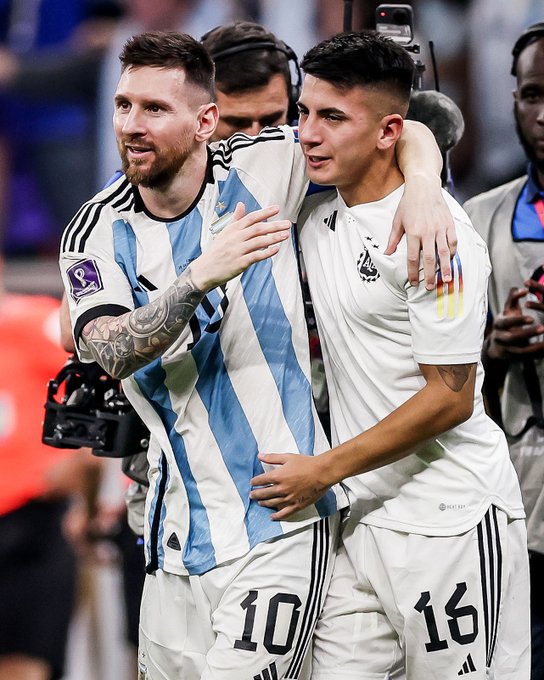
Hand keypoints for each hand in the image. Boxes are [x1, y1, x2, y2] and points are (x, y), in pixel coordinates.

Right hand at [190, 202, 290, 290]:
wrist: (204, 270)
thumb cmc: (216, 252)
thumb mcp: (224, 233)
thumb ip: (235, 219)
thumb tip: (241, 204)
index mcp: (232, 229)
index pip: (251, 218)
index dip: (264, 212)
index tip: (277, 209)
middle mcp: (235, 238)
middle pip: (257, 228)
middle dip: (274, 225)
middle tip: (287, 223)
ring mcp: (237, 251)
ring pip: (258, 241)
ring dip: (274, 238)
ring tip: (286, 235)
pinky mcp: (239, 263)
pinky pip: (255, 256)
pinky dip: (266, 252)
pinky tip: (276, 249)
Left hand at [250, 453, 330, 519]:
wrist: (322, 472)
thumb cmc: (306, 463)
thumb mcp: (288, 457)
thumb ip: (272, 458)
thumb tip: (260, 456)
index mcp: (277, 476)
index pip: (260, 480)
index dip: (254, 482)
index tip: (252, 483)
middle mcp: (281, 489)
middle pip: (263, 493)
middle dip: (256, 494)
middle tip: (252, 495)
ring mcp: (288, 498)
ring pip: (272, 503)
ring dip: (264, 503)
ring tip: (260, 503)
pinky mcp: (296, 505)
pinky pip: (284, 513)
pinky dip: (277, 516)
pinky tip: (272, 516)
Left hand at [385, 174, 456, 289]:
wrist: (423, 186)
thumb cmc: (408, 204)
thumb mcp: (397, 221)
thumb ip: (393, 239)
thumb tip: (386, 254)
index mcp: (413, 232)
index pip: (413, 258)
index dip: (413, 272)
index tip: (414, 282)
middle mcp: (427, 232)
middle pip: (429, 259)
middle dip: (430, 276)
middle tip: (431, 288)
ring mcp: (440, 228)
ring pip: (444, 252)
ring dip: (445, 267)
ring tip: (446, 280)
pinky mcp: (449, 223)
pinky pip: (453, 241)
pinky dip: (452, 252)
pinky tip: (451, 261)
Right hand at [487, 286, 543, 359]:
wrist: (496, 346)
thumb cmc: (505, 323)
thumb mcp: (506, 311)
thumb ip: (513, 299)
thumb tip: (521, 288)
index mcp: (499, 324)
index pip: (506, 323)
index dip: (518, 320)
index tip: (531, 318)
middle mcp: (501, 338)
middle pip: (513, 337)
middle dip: (528, 333)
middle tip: (543, 328)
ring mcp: (507, 349)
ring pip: (521, 351)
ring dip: (535, 347)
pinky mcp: (514, 357)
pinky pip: (527, 358)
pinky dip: (537, 355)